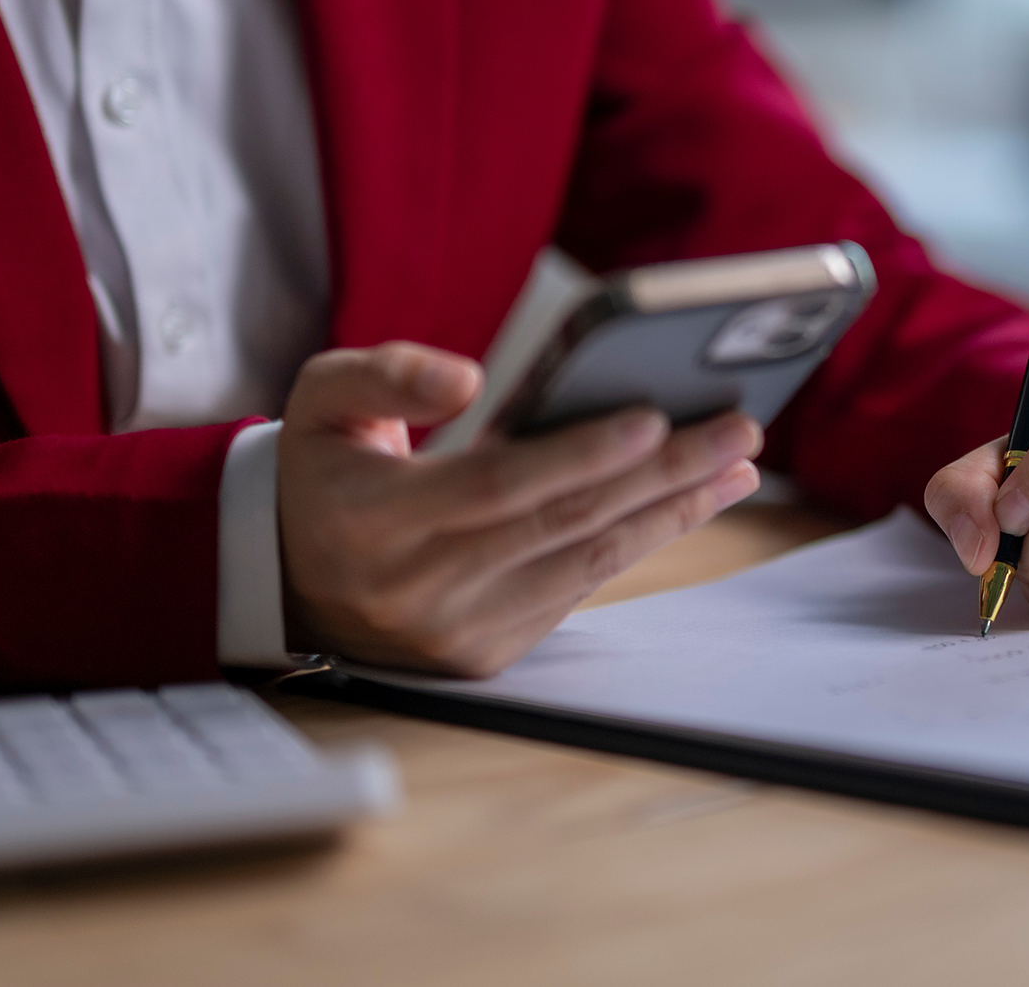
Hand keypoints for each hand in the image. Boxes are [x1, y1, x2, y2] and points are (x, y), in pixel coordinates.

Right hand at [276, 342, 761, 676]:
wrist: (291, 573)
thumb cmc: (322, 467)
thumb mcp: (323, 398)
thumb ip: (388, 376)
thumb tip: (470, 379)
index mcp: (373, 520)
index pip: (496, 486)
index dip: (577, 454)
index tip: (653, 416)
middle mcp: (418, 588)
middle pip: (563, 525)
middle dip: (661, 475)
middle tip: (737, 429)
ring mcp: (456, 631)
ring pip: (585, 564)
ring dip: (670, 513)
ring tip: (734, 466)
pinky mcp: (485, 653)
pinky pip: (575, 591)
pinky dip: (634, 544)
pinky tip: (681, 505)